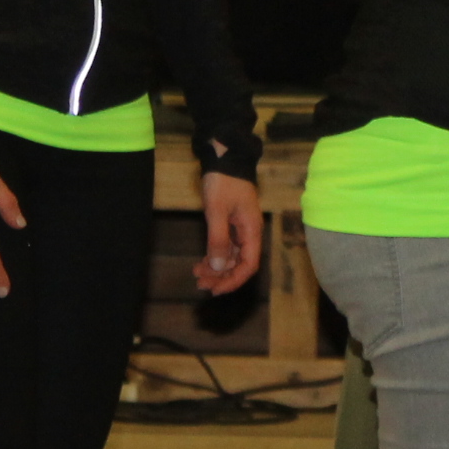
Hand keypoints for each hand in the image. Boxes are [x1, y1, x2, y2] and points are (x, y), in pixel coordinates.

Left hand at [194, 171, 263, 295]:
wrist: (224, 158)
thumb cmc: (223, 182)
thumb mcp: (217, 211)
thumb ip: (218, 240)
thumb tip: (219, 268)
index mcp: (252, 231)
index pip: (249, 265)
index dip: (234, 280)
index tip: (216, 289)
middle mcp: (249, 233)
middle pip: (239, 264)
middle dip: (221, 276)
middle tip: (200, 284)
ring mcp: (240, 229)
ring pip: (231, 257)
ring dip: (216, 268)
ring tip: (197, 275)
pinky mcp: (230, 224)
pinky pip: (225, 247)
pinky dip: (214, 256)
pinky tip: (201, 263)